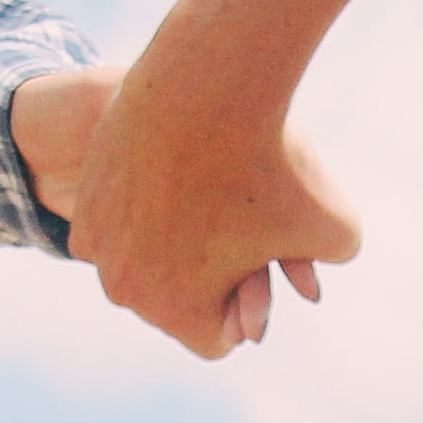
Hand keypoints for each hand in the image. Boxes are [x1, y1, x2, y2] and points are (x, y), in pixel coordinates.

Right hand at [61, 41, 356, 357]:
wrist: (205, 83)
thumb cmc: (275, 161)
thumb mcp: (336, 225)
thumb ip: (332, 260)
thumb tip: (313, 283)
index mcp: (181, 316)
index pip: (222, 338)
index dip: (249, 300)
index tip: (265, 255)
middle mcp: (128, 293)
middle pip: (180, 300)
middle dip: (207, 272)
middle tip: (236, 219)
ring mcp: (99, 249)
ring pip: (146, 262)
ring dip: (174, 241)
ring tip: (208, 195)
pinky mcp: (86, 204)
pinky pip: (121, 228)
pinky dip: (144, 209)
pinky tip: (174, 175)